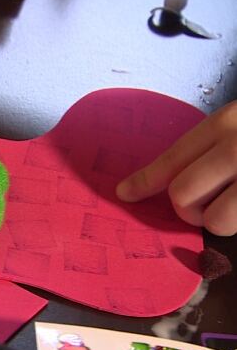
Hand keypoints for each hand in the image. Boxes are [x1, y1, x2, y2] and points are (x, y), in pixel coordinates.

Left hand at [117, 101, 236, 235]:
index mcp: (225, 123)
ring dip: (218, 220)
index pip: (171, 158)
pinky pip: (234, 226)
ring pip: (212, 219)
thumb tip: (172, 181)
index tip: (123, 193)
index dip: (143, 181)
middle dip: (189, 209)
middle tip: (210, 203)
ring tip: (235, 205)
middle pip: (181, 194)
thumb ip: (213, 145)